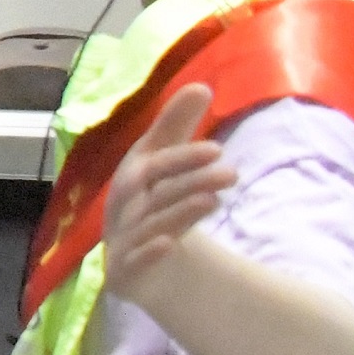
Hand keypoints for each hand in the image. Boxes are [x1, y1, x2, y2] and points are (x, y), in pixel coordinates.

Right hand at [102, 85, 233, 283]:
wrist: (140, 261)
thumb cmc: (153, 201)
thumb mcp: (165, 163)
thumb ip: (178, 127)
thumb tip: (201, 85)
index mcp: (133, 177)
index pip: (155, 163)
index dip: (182, 156)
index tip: (217, 148)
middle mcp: (124, 205)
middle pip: (153, 190)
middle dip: (187, 179)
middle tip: (230, 171)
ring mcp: (123, 238)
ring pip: (149, 222)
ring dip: (177, 211)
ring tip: (213, 200)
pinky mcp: (126, 270)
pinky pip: (134, 259)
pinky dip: (149, 252)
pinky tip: (168, 245)